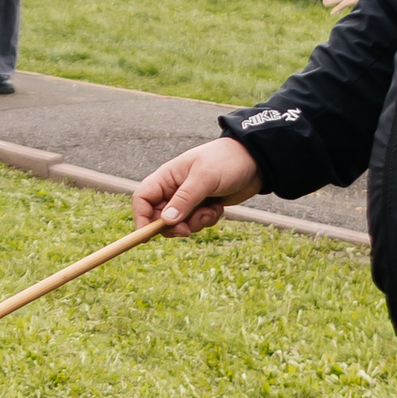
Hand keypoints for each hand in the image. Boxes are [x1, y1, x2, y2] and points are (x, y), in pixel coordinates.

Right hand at [131, 137, 262, 236]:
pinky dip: (207, 220)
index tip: (147, 236)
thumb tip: (165, 221)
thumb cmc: (226, 161)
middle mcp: (173, 189)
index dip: (141, 217)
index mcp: (167, 177)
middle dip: (174, 226)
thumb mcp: (205, 178)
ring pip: (179, 223)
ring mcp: (188, 199)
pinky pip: (196, 223)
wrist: (255, 161)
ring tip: (211, 210)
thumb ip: (185, 200)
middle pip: (159, 217)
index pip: (143, 199)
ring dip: (195, 223)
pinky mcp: (202, 206)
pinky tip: (218, 208)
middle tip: (188, 230)